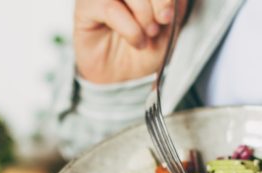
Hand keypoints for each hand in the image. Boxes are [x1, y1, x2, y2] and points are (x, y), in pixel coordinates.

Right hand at [74, 0, 188, 83]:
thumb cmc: (142, 51)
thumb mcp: (168, 31)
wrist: (120, 77)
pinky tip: (136, 40)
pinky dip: (130, 27)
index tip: (171, 14)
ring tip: (149, 33)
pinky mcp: (86, 5)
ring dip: (145, 13)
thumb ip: (175, 9)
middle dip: (161, 0)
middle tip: (163, 21)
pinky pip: (110, 7)